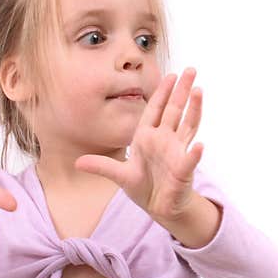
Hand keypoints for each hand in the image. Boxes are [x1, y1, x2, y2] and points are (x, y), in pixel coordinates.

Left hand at [74, 68, 203, 221]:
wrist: (158, 207)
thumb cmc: (142, 186)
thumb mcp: (119, 175)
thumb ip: (101, 166)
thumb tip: (77, 163)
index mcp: (147, 137)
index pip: (156, 110)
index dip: (162, 92)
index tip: (170, 75)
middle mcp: (164, 140)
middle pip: (175, 111)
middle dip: (182, 91)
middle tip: (191, 70)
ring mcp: (176, 153)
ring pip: (187, 127)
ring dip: (193, 110)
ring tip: (198, 92)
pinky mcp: (183, 170)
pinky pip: (189, 160)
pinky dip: (194, 154)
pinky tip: (199, 146)